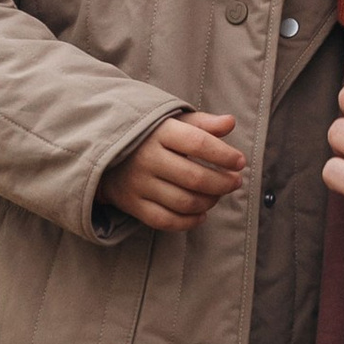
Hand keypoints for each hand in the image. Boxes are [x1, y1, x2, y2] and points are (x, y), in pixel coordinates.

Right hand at [102, 111, 246, 231]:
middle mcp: (148, 158)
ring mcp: (138, 184)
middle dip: (222, 183)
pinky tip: (202, 214)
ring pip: (183, 201)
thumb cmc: (149, 136)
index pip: (198, 144)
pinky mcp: (132, 204)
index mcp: (160, 132)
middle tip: (235, 182)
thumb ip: (202, 123)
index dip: (224, 155)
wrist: (104, 151)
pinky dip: (189, 222)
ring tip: (218, 195)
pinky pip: (165, 220)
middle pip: (194, 177)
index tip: (240, 162)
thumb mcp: (173, 122)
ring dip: (209, 202)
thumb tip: (230, 122)